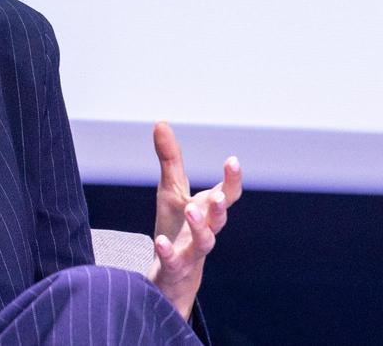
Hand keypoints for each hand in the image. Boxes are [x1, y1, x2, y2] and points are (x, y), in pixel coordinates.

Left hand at [146, 121, 242, 319]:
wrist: (173, 272)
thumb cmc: (177, 226)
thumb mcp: (171, 189)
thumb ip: (170, 158)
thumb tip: (161, 121)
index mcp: (207, 211)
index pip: (227, 194)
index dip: (232, 179)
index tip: (232, 160)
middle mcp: (205, 230)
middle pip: (219, 220)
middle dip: (220, 207)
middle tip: (218, 195)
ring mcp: (192, 250)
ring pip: (204, 241)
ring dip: (199, 227)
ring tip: (191, 211)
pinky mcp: (175, 266)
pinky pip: (174, 261)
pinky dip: (169, 252)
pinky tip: (160, 241)